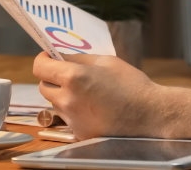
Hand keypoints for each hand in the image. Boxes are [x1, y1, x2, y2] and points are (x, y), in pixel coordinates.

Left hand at [33, 52, 159, 140]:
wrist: (150, 115)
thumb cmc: (132, 85)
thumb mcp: (106, 61)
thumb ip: (79, 59)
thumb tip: (60, 56)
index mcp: (74, 77)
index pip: (40, 67)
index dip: (43, 60)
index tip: (48, 58)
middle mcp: (68, 99)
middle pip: (43, 87)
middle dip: (52, 79)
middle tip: (67, 75)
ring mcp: (72, 119)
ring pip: (55, 103)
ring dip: (63, 96)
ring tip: (87, 93)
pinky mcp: (79, 133)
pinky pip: (68, 118)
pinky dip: (75, 112)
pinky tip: (94, 108)